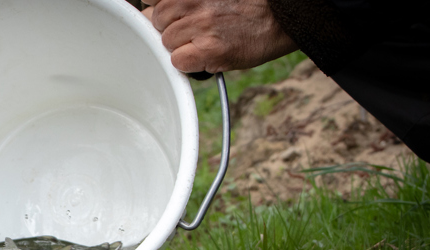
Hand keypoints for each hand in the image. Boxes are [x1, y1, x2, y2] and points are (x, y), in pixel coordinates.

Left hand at [140, 0, 297, 72]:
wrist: (281, 17)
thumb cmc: (246, 5)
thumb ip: (178, 0)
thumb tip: (147, 13)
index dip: (160, 8)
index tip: (172, 13)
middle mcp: (192, 1)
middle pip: (157, 20)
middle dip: (170, 27)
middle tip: (195, 28)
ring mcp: (200, 25)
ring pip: (167, 42)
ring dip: (181, 45)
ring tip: (205, 39)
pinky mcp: (209, 50)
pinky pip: (178, 61)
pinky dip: (188, 63)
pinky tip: (206, 55)